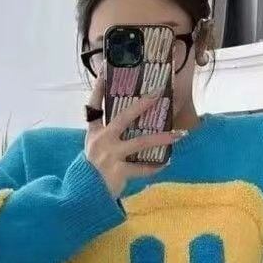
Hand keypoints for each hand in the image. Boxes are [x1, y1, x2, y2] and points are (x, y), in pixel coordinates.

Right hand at [84, 70, 183, 198]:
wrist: (83, 194)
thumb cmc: (91, 170)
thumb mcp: (94, 149)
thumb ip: (107, 135)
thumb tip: (129, 122)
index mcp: (93, 132)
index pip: (94, 104)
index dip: (100, 86)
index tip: (107, 67)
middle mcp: (101, 140)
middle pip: (123, 117)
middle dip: (142, 104)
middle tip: (158, 93)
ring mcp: (110, 156)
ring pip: (140, 142)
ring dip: (162, 138)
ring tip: (179, 135)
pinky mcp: (118, 171)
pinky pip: (142, 168)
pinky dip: (155, 167)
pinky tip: (166, 163)